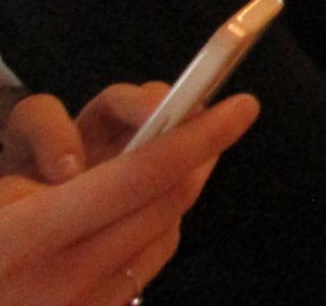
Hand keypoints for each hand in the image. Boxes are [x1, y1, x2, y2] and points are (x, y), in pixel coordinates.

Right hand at [0, 87, 257, 305]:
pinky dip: (159, 227)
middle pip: (164, 203)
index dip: (196, 135)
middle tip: (223, 116)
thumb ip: (54, 159)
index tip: (242, 104)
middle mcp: (62, 280)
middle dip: (200, 155)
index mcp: (28, 237)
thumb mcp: (1, 191)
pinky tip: (153, 203)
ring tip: (189, 152)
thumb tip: (135, 135)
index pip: (137, 176)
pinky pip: (146, 266)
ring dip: (184, 187)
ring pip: (166, 233)